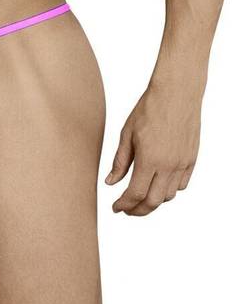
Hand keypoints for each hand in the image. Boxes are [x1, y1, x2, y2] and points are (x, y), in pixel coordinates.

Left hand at [105, 84, 200, 215]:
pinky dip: (169, 190)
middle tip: (127, 209)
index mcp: (150, 160)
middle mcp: (169, 166)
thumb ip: (120, 162)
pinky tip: (158, 184)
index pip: (136, 194)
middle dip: (138, 210)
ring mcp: (183, 163)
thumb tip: (110, 182)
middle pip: (153, 201)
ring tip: (141, 196)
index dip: (124, 204)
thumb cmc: (149, 109)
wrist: (177, 93)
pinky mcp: (192, 159)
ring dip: (154, 201)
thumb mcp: (127, 134)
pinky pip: (181, 184)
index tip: (116, 207)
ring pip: (169, 196)